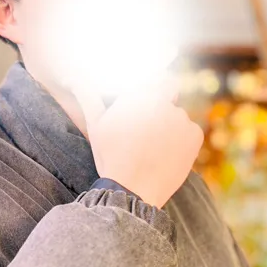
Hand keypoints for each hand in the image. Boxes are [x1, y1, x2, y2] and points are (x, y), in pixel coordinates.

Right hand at [73, 76, 203, 208]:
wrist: (133, 190)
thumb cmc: (111, 157)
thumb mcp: (96, 125)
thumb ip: (88, 96)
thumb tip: (71, 76)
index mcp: (138, 95)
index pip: (155, 78)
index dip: (152, 91)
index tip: (146, 108)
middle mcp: (162, 101)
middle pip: (168, 94)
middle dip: (161, 108)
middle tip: (147, 132)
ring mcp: (181, 117)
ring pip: (178, 116)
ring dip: (171, 126)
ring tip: (155, 149)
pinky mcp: (194, 134)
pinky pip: (190, 131)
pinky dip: (183, 141)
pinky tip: (167, 155)